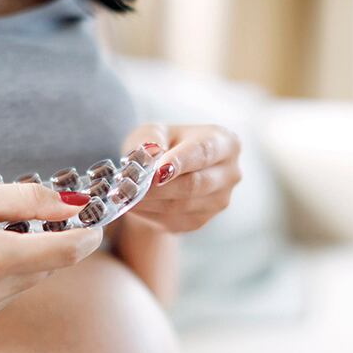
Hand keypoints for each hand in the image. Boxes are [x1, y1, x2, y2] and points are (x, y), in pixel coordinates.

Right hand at [0, 183, 100, 334]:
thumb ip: (26, 200)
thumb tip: (73, 203)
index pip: (65, 252)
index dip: (85, 235)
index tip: (91, 220)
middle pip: (48, 266)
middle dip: (47, 241)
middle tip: (25, 215)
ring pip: (28, 281)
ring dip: (23, 259)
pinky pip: (5, 296)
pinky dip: (1, 277)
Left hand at [124, 124, 241, 232]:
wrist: (166, 172)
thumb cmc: (163, 144)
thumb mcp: (153, 131)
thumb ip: (149, 140)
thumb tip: (148, 157)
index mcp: (225, 143)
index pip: (203, 152)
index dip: (180, 162)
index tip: (157, 171)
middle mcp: (229, 174)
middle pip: (194, 184)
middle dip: (158, 187)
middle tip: (128, 187)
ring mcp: (218, 201)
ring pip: (180, 206)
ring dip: (149, 202)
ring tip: (123, 194)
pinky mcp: (201, 221)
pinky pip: (172, 220)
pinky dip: (148, 213)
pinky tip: (132, 203)